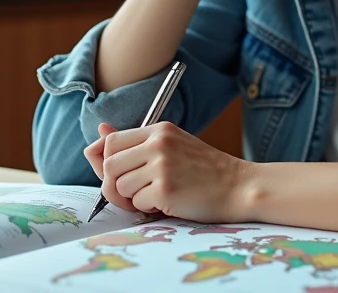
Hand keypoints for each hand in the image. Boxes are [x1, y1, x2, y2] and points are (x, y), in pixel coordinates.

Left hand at [83, 121, 251, 222]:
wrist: (239, 187)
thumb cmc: (204, 171)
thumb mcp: (172, 146)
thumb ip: (135, 143)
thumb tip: (99, 132)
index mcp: (158, 130)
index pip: (111, 142)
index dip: (107, 162)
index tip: (120, 174)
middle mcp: (158, 143)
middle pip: (109, 166)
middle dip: (115, 185)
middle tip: (135, 193)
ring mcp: (162, 166)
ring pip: (119, 186)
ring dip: (132, 198)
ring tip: (156, 196)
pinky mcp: (165, 189)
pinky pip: (136, 203)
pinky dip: (148, 208)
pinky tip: (168, 202)